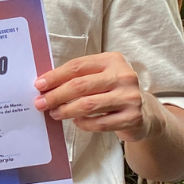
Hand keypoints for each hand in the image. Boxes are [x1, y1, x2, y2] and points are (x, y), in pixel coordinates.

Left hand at [33, 51, 166, 143]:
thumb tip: (46, 85)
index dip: (55, 76)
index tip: (39, 85)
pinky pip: (99, 123)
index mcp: (113, 60)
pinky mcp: (132, 117)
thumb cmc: (114, 91)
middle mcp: (124, 76)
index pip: (77, 66)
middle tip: (41, 103)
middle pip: (81, 85)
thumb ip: (80, 77)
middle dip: (56, 95)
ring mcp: (130, 97)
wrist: (145, 112)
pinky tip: (76, 121)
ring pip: (88, 105)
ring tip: (55, 113)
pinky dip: (83, 123)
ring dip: (66, 110)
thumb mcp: (102, 76)